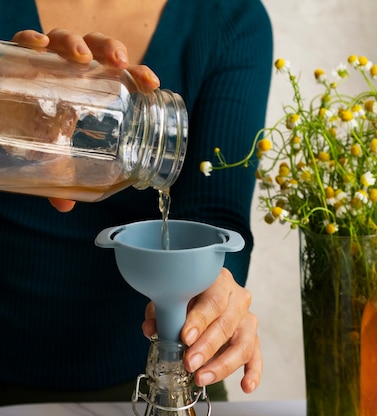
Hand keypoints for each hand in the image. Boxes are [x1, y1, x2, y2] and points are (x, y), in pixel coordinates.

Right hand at [12, 29, 159, 211]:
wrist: (4, 118)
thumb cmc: (36, 131)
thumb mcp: (54, 156)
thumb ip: (62, 176)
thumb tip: (64, 206)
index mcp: (91, 89)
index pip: (120, 76)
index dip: (138, 75)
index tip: (152, 84)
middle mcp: (71, 71)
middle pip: (97, 49)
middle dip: (110, 50)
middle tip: (119, 64)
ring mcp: (47, 62)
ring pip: (65, 39)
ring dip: (76, 43)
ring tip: (82, 58)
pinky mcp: (20, 57)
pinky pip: (26, 41)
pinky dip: (32, 39)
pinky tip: (39, 46)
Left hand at [143, 268, 262, 393]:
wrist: (200, 294)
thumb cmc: (187, 296)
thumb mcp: (171, 299)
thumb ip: (163, 312)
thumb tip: (151, 329)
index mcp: (219, 282)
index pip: (213, 301)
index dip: (200, 320)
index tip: (185, 337)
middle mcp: (238, 299)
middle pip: (227, 324)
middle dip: (207, 347)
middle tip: (189, 363)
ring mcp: (247, 320)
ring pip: (243, 344)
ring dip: (222, 365)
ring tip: (201, 378)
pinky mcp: (252, 338)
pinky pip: (256, 357)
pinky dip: (253, 373)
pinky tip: (246, 386)